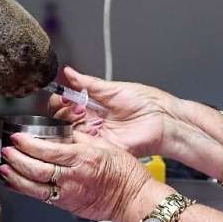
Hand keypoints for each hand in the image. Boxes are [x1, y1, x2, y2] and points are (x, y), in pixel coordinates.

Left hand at [0, 130, 153, 221]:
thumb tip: (61, 132)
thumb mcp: (104, 145)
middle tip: (6, 150)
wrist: (135, 200)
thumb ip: (80, 139)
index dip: (28, 144)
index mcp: (82, 158)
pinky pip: (41, 197)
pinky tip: (16, 183)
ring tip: (4, 167)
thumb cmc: (125, 173)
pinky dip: (25, 190)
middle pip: (36, 170)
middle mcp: (72, 177)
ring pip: (34, 187)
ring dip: (15, 177)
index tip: (17, 137)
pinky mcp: (67, 205)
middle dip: (17, 160)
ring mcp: (68, 194)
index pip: (47, 150)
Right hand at [50, 66, 175, 156]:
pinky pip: (82, 146)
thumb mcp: (112, 88)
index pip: (65, 104)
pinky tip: (85, 128)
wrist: (162, 119)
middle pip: (62, 119)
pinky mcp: (101, 148)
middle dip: (64, 111)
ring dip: (70, 123)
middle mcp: (91, 121)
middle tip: (75, 106)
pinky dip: (79, 138)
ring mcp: (95, 136)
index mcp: (92, 105)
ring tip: (82, 115)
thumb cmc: (145, 102)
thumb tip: (68, 72)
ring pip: (69, 133)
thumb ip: (87, 83)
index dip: (61, 100)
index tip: (64, 96)